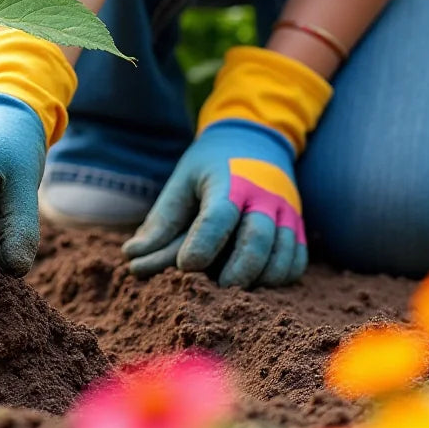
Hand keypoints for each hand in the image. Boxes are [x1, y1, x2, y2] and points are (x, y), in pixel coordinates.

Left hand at [122, 119, 306, 287]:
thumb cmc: (211, 164)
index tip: (186, 266)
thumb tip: (131, 257)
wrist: (256, 138)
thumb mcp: (183, 180)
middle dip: (239, 269)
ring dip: (262, 278)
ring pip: (283, 253)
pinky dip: (281, 277)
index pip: (219, 215)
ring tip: (235, 289)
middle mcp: (264, 196)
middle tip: (218, 289)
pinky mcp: (297, 224)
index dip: (203, 243)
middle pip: (258, 238)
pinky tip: (258, 283)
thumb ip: (162, 219)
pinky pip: (297, 259)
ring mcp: (286, 211)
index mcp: (230, 181)